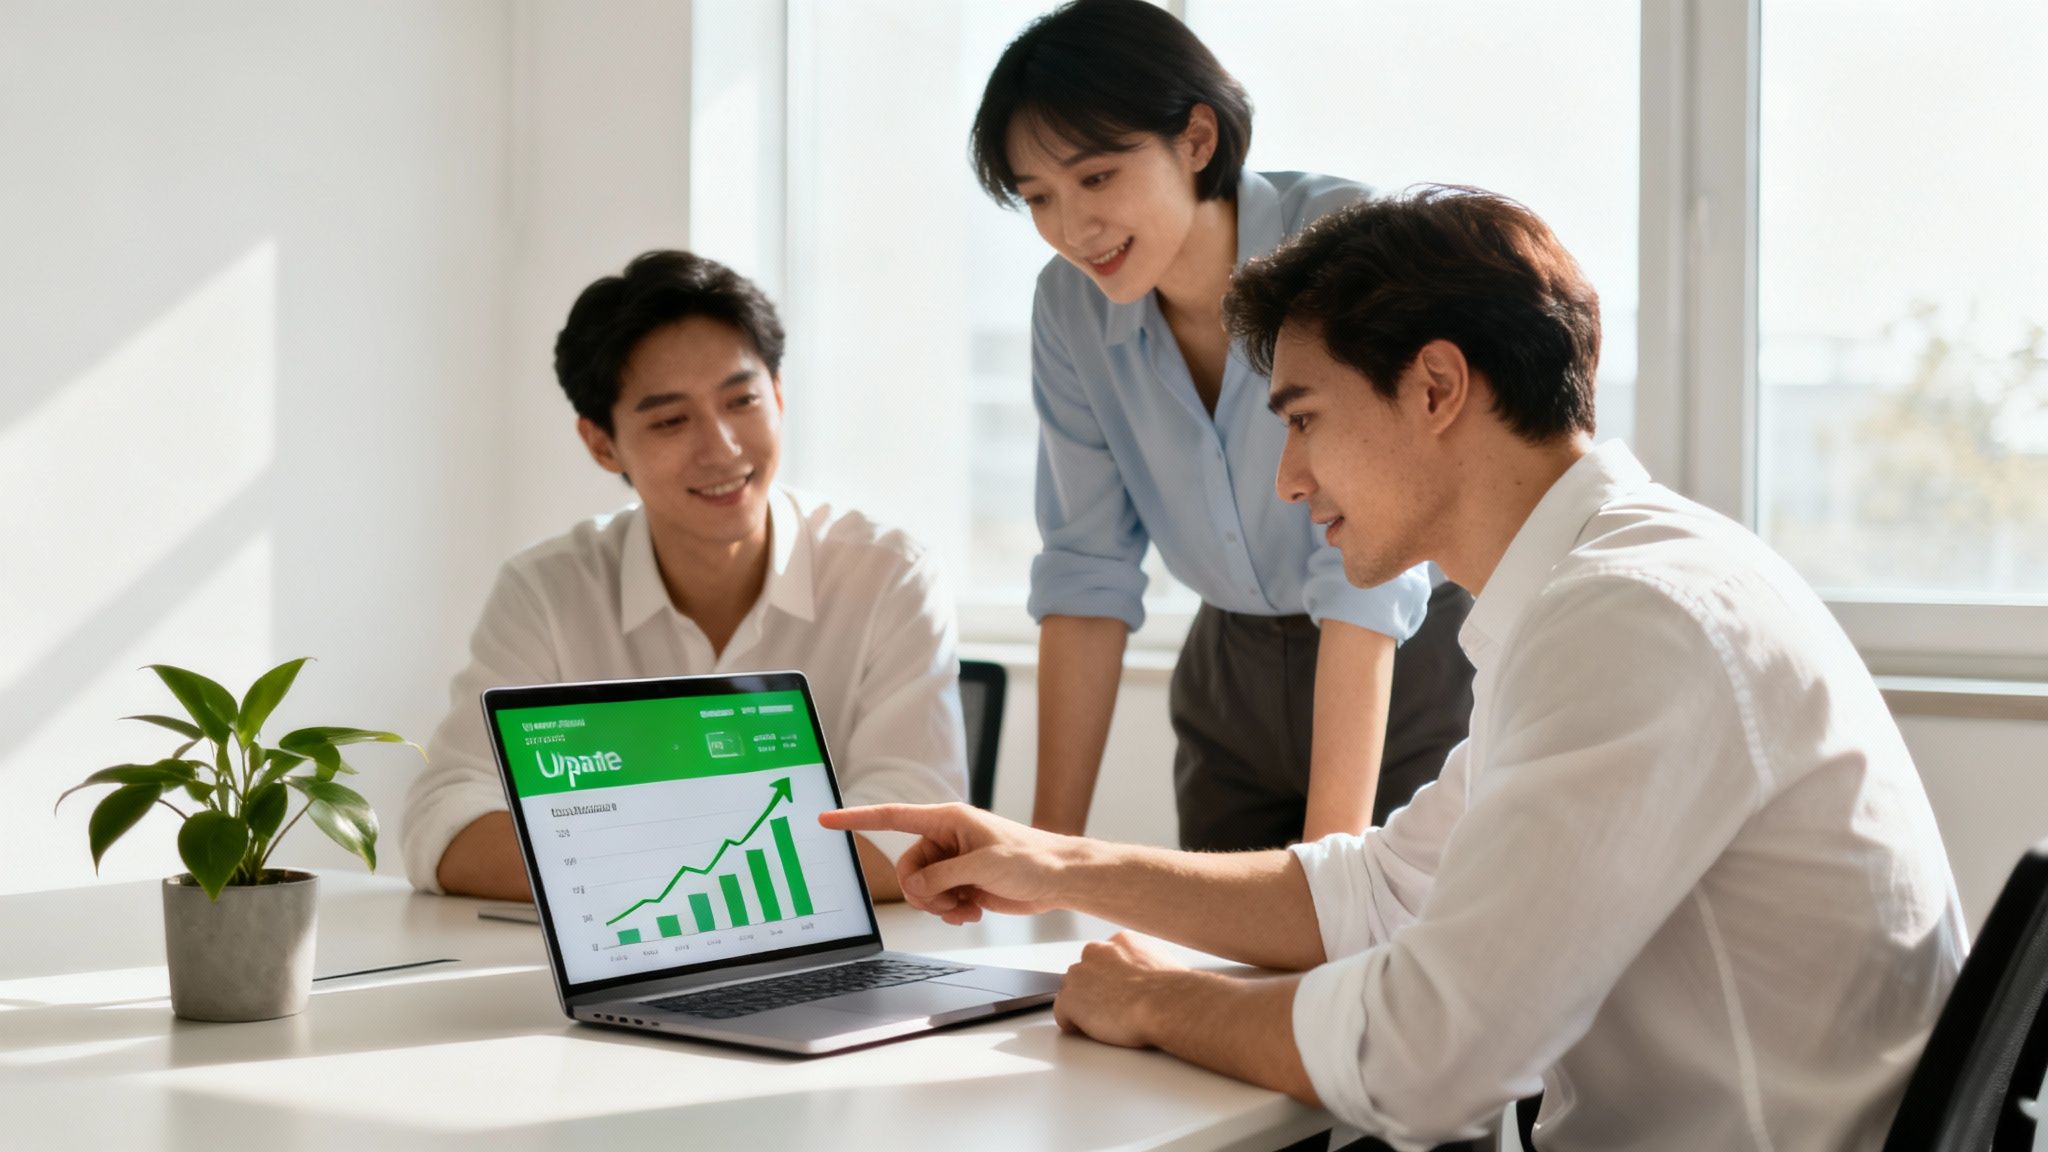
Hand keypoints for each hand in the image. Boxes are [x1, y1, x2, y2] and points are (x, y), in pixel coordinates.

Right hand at [819, 803, 1077, 922]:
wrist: (1059, 879)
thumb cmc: (1031, 859)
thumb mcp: (982, 866)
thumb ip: (943, 875)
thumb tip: (917, 886)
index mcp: (947, 820)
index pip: (892, 818)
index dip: (857, 819)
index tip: (827, 819)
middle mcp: (945, 839)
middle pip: (906, 868)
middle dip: (923, 891)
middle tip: (951, 899)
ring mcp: (952, 862)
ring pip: (920, 889)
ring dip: (938, 905)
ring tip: (966, 906)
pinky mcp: (961, 883)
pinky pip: (936, 901)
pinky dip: (950, 912)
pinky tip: (972, 912)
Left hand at [1052, 931, 1185, 1048]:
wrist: (1167, 1003)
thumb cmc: (1175, 991)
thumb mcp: (1164, 965)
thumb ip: (1146, 968)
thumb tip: (1150, 982)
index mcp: (1121, 941)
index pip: (1103, 959)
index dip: (1109, 980)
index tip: (1118, 993)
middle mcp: (1096, 952)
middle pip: (1084, 974)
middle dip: (1093, 991)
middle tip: (1113, 1010)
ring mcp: (1079, 975)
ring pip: (1071, 993)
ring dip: (1084, 1007)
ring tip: (1106, 1023)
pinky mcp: (1070, 1000)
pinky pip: (1062, 1015)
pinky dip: (1073, 1025)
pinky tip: (1091, 1031)